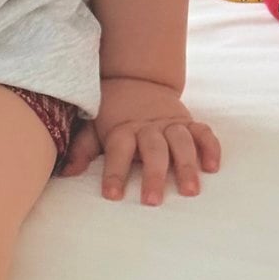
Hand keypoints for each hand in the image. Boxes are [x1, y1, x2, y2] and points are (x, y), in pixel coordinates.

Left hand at [58, 75, 220, 205]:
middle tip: (152, 201)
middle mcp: (148, 126)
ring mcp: (170, 123)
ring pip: (181, 142)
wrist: (137, 79)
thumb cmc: (112, 112)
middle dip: (153, 175)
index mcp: (123, 129)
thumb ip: (82, 149)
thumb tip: (66, 173)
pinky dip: (210, 147)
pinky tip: (213, 167)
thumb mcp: (93, 126)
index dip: (114, 172)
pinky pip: (203, 132)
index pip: (118, 151)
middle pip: (153, 150)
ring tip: (190, 190)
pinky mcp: (188, 122)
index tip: (113, 196)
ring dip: (186, 165)